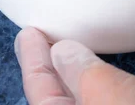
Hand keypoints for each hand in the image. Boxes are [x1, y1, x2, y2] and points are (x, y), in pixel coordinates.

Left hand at [14, 27, 134, 104]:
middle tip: (39, 40)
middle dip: (47, 67)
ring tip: (65, 52)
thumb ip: (77, 67)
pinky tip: (97, 79)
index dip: (32, 57)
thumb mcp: (104, 90)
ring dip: (70, 77)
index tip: (30, 35)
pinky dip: (93, 89)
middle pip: (53, 97)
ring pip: (76, 104)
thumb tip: (63, 52)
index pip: (38, 87)